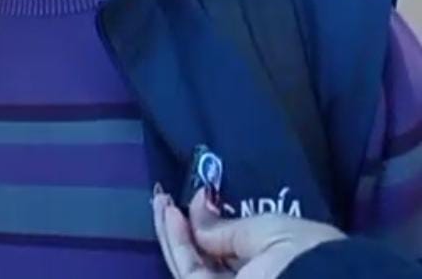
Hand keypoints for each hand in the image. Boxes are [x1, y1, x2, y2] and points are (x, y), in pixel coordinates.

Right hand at [152, 187, 344, 278]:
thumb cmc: (306, 257)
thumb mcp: (270, 231)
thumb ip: (229, 230)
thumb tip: (197, 222)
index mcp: (273, 270)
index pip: (233, 252)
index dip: (213, 224)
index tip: (202, 197)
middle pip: (206, 260)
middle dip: (184, 229)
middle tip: (166, 199)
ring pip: (190, 268)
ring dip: (172, 234)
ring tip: (162, 202)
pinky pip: (187, 273)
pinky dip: (175, 243)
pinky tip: (169, 215)